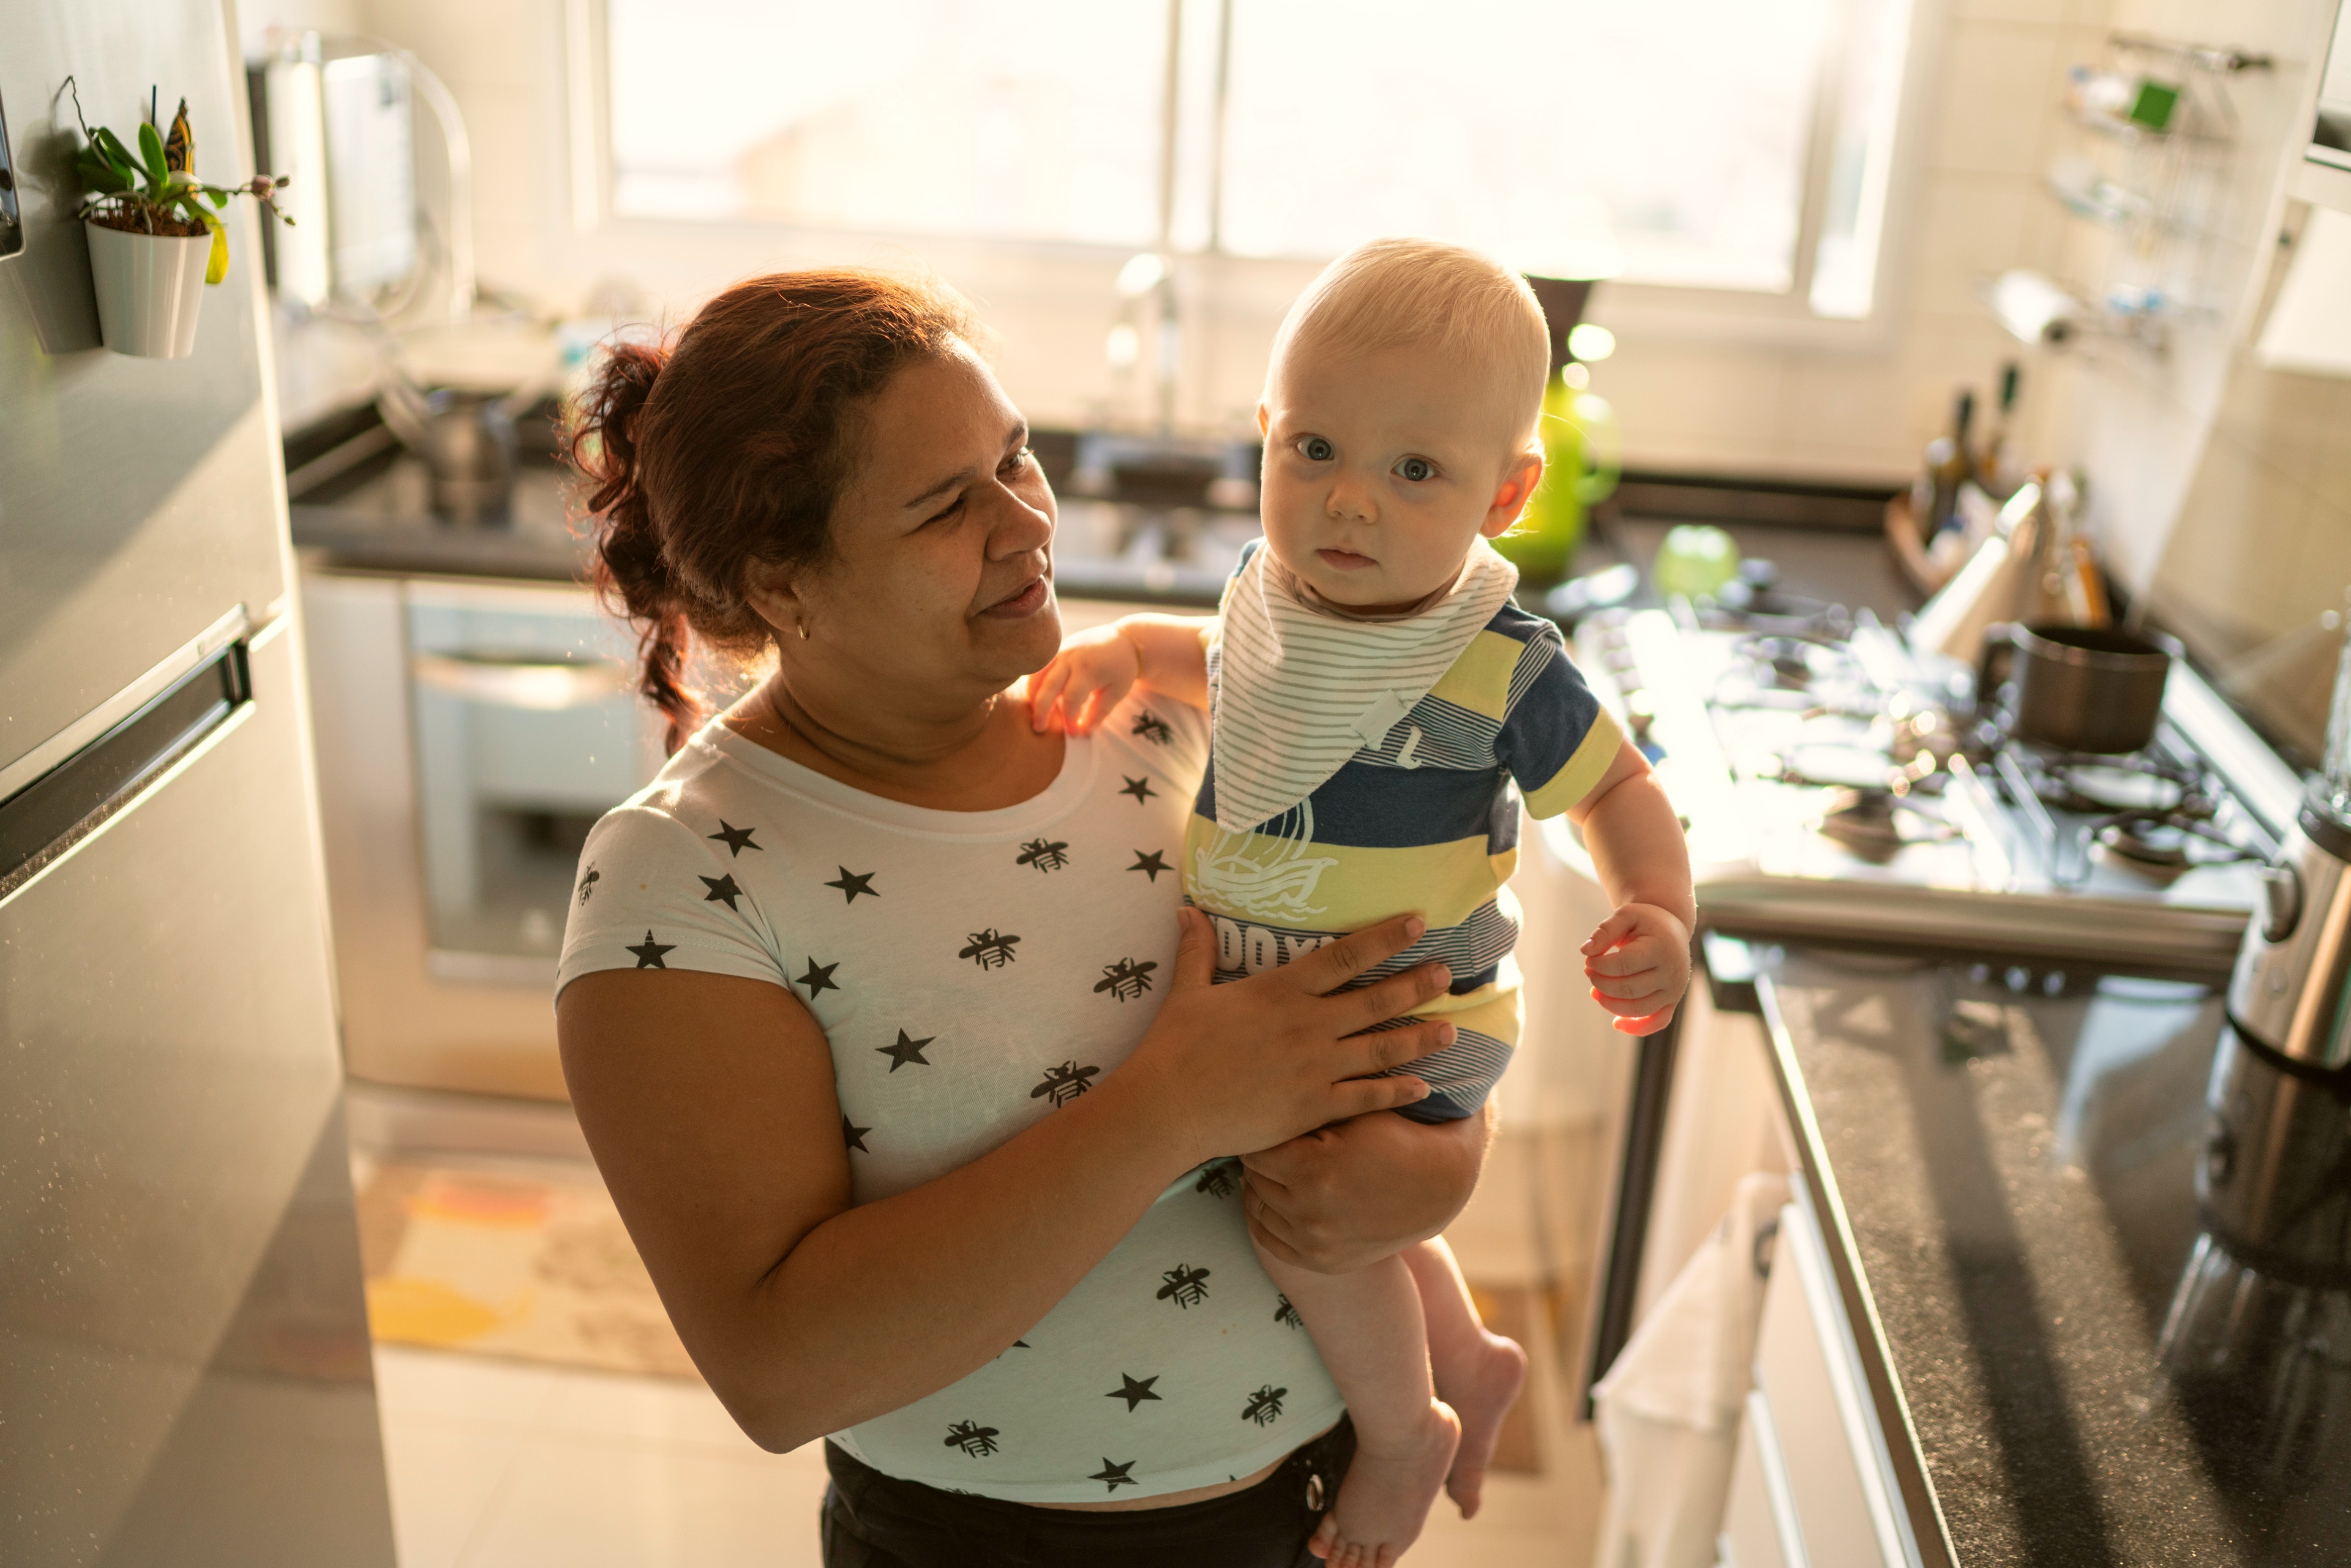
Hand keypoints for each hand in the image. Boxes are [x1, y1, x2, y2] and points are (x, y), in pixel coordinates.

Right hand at [1029, 625, 1138, 734]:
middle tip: (1039, 729)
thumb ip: (1098, 713)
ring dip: (1032, 695)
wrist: (1123, 639)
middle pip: (1049, 686)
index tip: (1073, 733)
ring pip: (1037, 674)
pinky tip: (1034, 698)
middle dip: (1042, 710)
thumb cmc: (1121, 668)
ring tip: (1032, 714)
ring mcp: (1060, 651)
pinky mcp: (1056, 650)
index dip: (1069, 718)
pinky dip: (1033, 683)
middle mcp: (1070, 657)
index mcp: (1088, 668)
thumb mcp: (1116, 692)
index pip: (1071, 698)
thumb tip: (1081, 733)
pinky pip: (1039, 667)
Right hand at [1122, 909, 1458, 1167]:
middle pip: (1375, 1000)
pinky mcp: (1313, 1106)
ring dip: (1420, 1038)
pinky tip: (1423, 1088)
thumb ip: (1198, 951)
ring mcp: (1315, 1067)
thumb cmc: (1175, 1048)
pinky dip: (1397, 1092)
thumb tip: (1187, 910)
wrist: (1169, 1106)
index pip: (1346, 956)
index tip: (1418, 923)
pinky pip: (1366, 1098)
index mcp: (1281, 991)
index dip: (1385, 937)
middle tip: (1449, 974)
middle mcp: (1308, 1025)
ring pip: (1381, 1048)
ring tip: (1452, 1030)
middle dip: (1416, 985)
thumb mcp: (1188, 992)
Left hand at [1240, 1104, 1491, 1273]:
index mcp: (1316, 1169)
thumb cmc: (1394, 1136)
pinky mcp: (1323, 1262)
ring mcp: (1317, 1242)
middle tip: (1268, 1142)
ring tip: (1272, 1168)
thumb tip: (1257, 1095)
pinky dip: (1267, 1218)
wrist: (1440, 1185)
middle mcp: (1312, 1212)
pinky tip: (1274, 1198)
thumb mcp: (1353, 1111)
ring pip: (1258, 1208)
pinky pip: (1270, 1240)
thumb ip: (1306, 1106)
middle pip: (1254, 1178)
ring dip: (1261, 1187)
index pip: (1256, 1150)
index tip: (1267, 1123)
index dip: (1263, 1132)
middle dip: (1260, 1158)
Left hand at [1582, 902, 1690, 1034]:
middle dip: (1601, 983)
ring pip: (1639, 1009)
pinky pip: (1657, 1022)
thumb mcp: (1625, 916)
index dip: (1599, 965)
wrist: (1671, 928)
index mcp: (1661, 949)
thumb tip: (1585, 950)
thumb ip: (1605, 931)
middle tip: (1588, 971)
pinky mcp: (1672, 1001)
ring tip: (1594, 991)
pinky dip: (1637, 1028)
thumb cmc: (1644, 921)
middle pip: (1629, 989)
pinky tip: (1616, 1024)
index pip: (1624, 965)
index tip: (1588, 958)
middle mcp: (1672, 973)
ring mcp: (1674, 991)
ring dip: (1610, 1004)